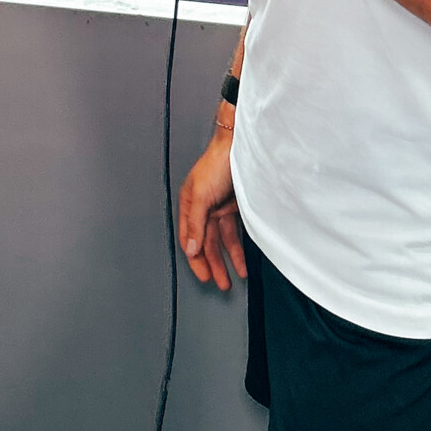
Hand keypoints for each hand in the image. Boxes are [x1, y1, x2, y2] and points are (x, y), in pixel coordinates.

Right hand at [178, 128, 246, 291]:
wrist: (240, 146)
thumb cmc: (217, 163)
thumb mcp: (201, 195)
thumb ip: (196, 224)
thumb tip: (191, 249)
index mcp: (189, 204)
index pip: (189, 239)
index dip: (196, 259)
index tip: (204, 276)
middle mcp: (202, 208)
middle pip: (205, 243)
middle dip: (212, 265)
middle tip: (219, 284)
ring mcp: (218, 208)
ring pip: (220, 241)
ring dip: (227, 260)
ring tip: (233, 279)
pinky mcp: (234, 207)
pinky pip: (234, 234)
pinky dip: (237, 249)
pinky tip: (242, 261)